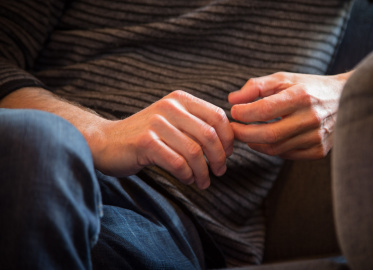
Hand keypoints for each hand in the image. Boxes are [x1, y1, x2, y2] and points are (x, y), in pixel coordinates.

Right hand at [93, 90, 233, 188]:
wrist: (106, 142)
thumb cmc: (146, 136)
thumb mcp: (173, 122)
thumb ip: (196, 126)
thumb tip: (230, 142)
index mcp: (180, 99)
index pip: (218, 116)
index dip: (228, 138)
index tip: (229, 154)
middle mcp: (170, 107)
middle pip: (209, 135)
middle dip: (219, 158)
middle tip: (219, 172)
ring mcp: (156, 123)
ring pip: (194, 152)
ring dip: (203, 172)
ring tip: (203, 182)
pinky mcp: (145, 142)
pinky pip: (177, 163)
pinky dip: (187, 175)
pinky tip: (187, 179)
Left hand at [228, 71, 350, 158]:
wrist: (348, 99)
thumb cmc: (310, 87)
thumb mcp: (285, 78)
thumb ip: (257, 86)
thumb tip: (232, 99)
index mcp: (302, 96)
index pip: (264, 110)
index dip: (243, 113)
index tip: (233, 111)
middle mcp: (311, 118)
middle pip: (268, 134)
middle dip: (243, 134)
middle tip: (232, 129)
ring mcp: (317, 137)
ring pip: (275, 148)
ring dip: (254, 143)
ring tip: (246, 134)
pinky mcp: (319, 150)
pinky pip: (287, 155)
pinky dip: (272, 149)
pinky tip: (266, 140)